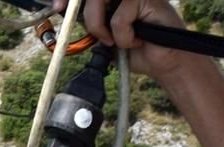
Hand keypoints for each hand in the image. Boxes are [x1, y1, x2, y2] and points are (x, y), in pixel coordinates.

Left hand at [66, 0, 191, 81]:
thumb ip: (91, 25)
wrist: (166, 63)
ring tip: (112, 41)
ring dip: (99, 25)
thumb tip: (65, 15)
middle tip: (86, 28)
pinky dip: (123, 36)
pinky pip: (119, 17)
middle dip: (84, 13)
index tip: (57, 7)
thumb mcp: (106, 39)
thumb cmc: (139, 51)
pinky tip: (138, 40)